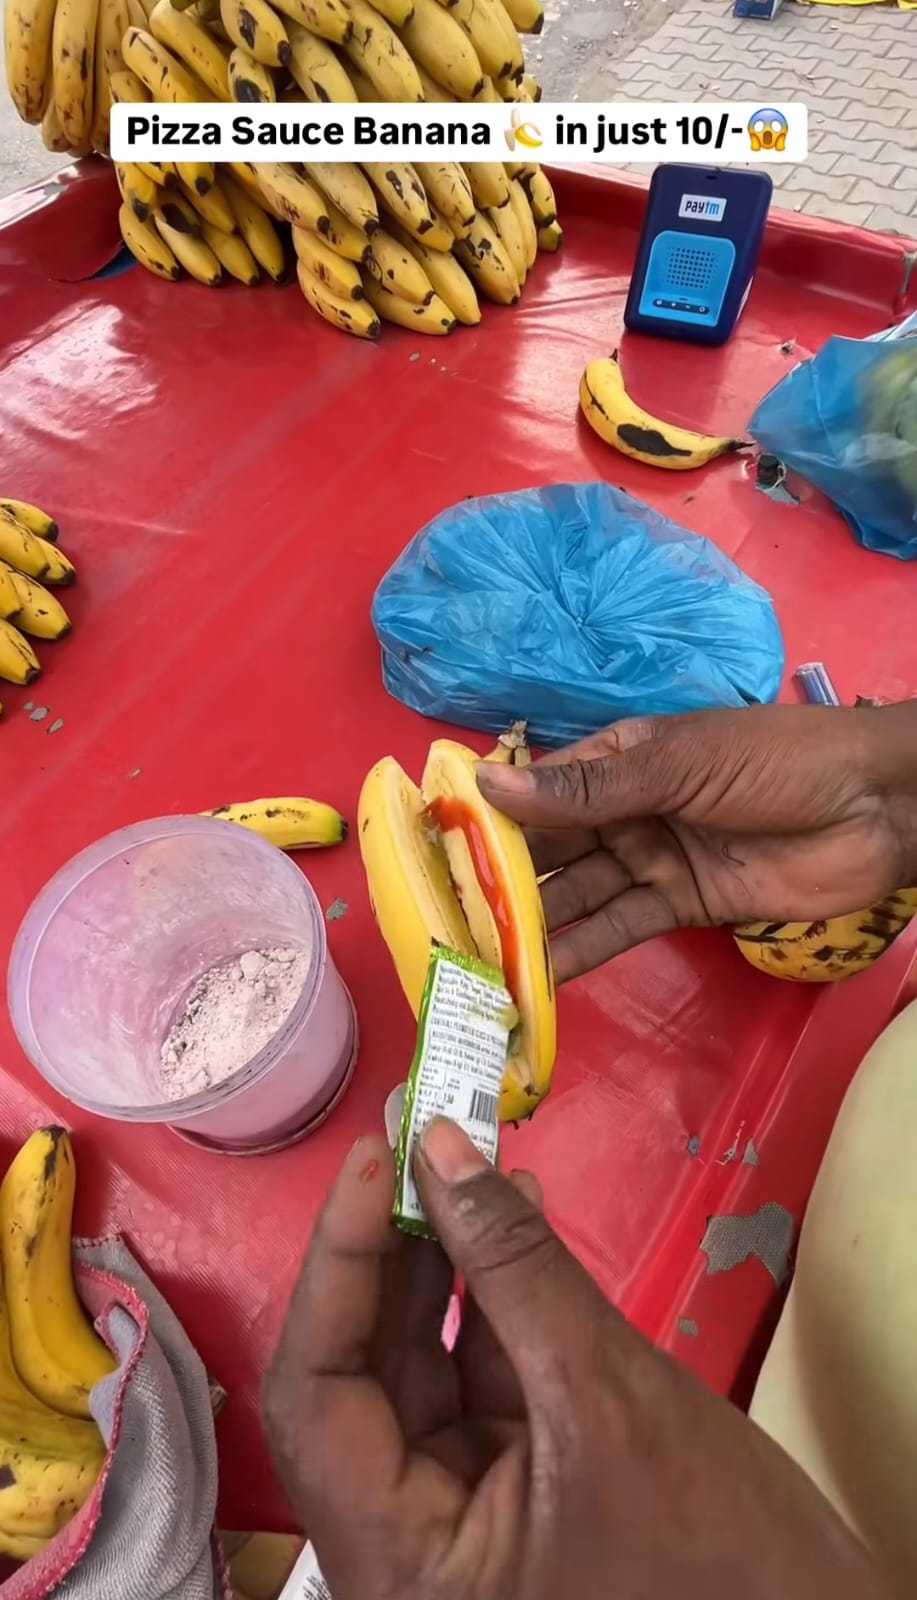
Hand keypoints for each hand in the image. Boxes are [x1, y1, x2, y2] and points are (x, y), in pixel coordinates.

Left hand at [264, 1119, 888, 1599]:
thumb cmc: (713, 1549)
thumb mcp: (606, 1394)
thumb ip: (516, 1269)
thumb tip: (442, 1149)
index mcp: (397, 1557)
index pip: (316, 1392)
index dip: (335, 1266)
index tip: (370, 1164)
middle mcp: (405, 1538)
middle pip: (363, 1370)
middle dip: (392, 1247)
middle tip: (417, 1139)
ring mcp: (458, 1514)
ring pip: (421, 1363)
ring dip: (445, 1258)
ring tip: (467, 1160)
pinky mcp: (512, 1486)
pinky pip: (478, 1374)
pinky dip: (494, 1295)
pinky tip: (512, 1218)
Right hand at [476, 703, 916, 981]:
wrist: (877, 809)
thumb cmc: (775, 761)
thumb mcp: (676, 765)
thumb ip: (585, 791)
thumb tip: (487, 786)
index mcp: (617, 759)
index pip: (534, 791)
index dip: (482, 821)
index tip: (424, 853)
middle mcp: (623, 810)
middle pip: (547, 851)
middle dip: (496, 885)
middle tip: (438, 926)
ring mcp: (651, 859)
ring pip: (576, 896)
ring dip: (529, 928)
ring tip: (472, 962)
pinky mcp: (681, 906)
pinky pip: (618, 929)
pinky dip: (578, 953)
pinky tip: (532, 976)